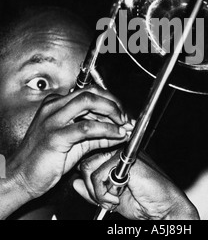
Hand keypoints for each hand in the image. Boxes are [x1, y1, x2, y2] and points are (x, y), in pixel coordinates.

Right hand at [6, 86, 131, 200]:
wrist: (20, 177)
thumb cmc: (43, 160)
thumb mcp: (74, 143)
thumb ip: (97, 136)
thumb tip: (119, 132)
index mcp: (56, 104)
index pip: (88, 92)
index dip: (109, 100)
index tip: (122, 112)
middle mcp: (54, 107)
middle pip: (91, 92)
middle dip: (113, 102)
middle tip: (125, 116)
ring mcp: (53, 119)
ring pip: (88, 102)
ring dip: (112, 112)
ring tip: (123, 124)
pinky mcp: (55, 136)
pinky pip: (87, 127)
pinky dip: (106, 129)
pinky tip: (116, 134)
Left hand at [74, 152, 199, 219]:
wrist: (165, 208)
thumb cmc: (144, 203)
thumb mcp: (112, 198)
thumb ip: (94, 190)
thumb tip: (75, 184)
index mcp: (117, 157)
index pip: (89, 158)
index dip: (88, 178)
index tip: (99, 194)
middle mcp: (119, 151)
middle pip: (86, 161)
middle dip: (90, 186)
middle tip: (106, 199)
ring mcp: (123, 154)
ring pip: (89, 167)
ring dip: (97, 191)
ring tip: (113, 199)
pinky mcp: (126, 160)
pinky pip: (99, 174)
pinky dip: (103, 192)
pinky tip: (117, 197)